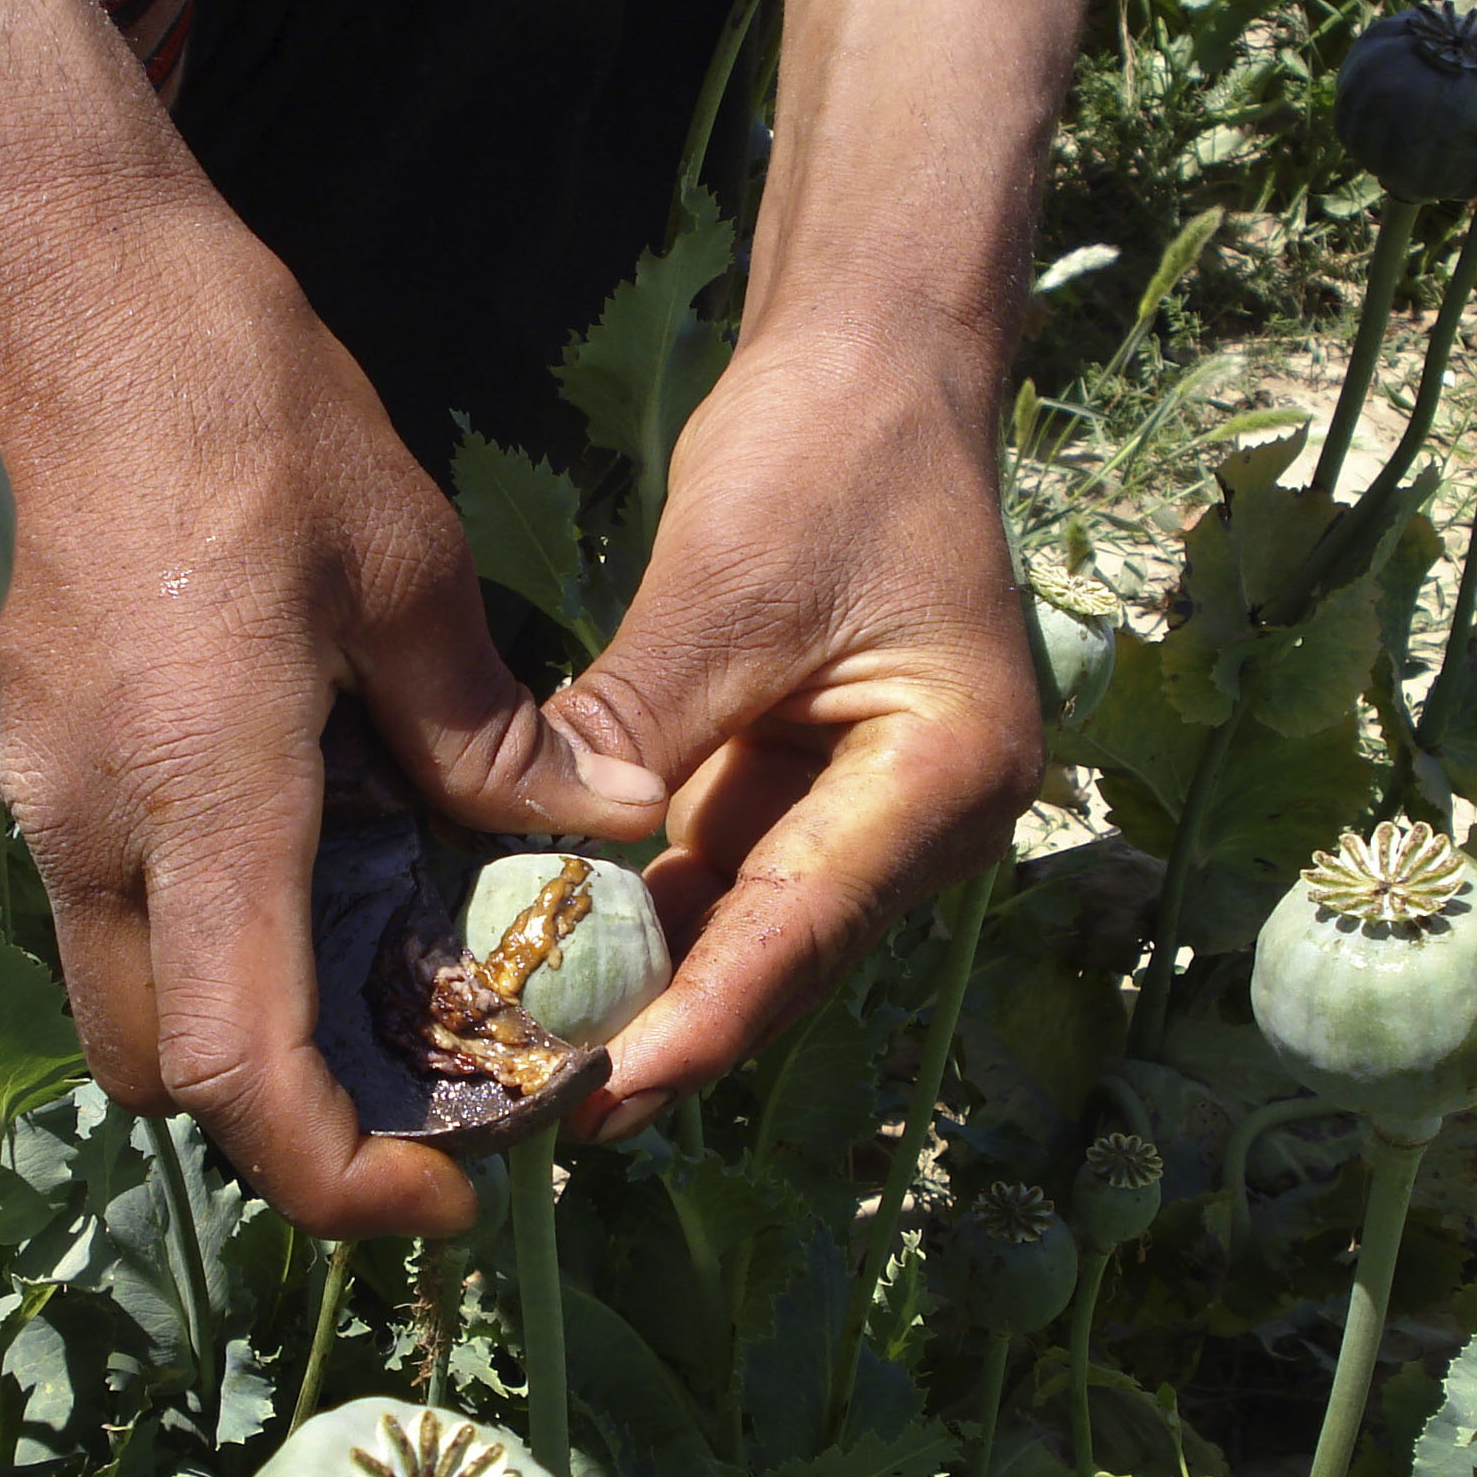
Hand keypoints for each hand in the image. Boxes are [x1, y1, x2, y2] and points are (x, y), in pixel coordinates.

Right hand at [0, 227, 667, 1236]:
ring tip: (384, 955)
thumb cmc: (220, 390)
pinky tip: (307, 838)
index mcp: (201, 798)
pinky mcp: (20, 745)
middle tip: (425, 1070)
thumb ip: (486, 729)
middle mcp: (91, 829)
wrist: (26, 269)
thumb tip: (597, 828)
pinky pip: (108, 897)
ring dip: (245, 1021)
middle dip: (292, 1117)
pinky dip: (206, 926)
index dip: (340, 1181)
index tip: (446, 1195)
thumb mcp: (398, 558)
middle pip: (171, 1075)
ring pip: (127, 992)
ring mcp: (33, 791)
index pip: (241, 1077)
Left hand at [548, 312, 1043, 1137]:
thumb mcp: (729, 584)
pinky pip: (718, 881)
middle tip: (537, 1112)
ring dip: (644, 991)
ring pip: (744, 932)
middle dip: (663, 1030)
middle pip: (780, 954)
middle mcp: (925, 821)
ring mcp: (866, 813)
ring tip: (526, 1068)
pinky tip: (547, 966)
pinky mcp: (803, 789)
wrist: (875, 364)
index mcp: (950, 774)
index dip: (699, 1019)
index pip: (806, 925)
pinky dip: (640, 920)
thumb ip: (639, 725)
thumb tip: (539, 858)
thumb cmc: (830, 449)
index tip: (601, 1096)